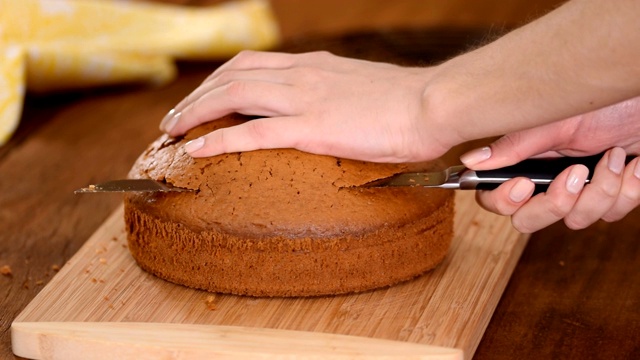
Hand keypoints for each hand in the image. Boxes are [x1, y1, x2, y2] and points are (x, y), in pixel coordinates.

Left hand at [159, 50, 457, 162]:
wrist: (433, 104)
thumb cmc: (407, 103)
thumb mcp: (362, 89)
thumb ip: (336, 94)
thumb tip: (328, 109)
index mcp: (312, 66)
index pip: (249, 65)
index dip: (215, 81)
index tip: (198, 100)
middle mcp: (300, 75)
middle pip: (229, 76)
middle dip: (193, 97)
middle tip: (171, 121)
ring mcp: (304, 99)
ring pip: (232, 97)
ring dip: (194, 114)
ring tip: (169, 134)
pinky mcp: (312, 128)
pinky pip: (254, 134)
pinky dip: (219, 140)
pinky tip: (196, 150)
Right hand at [461, 97, 639, 231]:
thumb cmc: (608, 100)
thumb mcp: (556, 121)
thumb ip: (514, 146)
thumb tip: (470, 160)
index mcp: (527, 159)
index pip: (494, 197)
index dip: (504, 200)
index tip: (524, 184)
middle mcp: (548, 178)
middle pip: (528, 221)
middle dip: (555, 204)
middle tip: (577, 173)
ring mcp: (580, 189)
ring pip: (576, 220)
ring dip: (600, 191)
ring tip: (614, 156)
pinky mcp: (613, 194)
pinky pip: (611, 214)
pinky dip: (626, 189)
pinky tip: (633, 163)